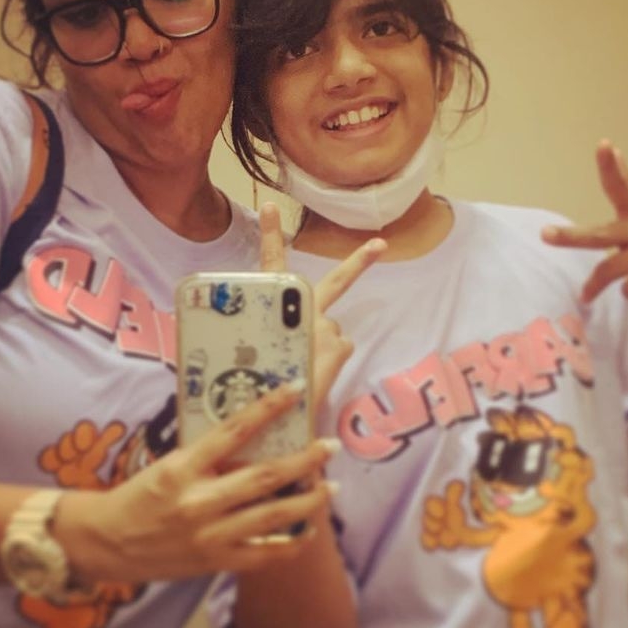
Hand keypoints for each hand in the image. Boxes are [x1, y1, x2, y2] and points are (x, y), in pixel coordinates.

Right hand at [62, 383, 340, 582]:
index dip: (269, 408)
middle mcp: (198, 502)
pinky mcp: (215, 562)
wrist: (105, 543)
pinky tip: (308, 530)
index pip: (233, 430)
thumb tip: (253, 435)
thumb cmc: (139, 497)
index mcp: (182, 468)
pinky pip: (264, 555)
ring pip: (272, 517)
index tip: (296, 389)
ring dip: (308, 501)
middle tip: (331, 446)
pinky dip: (291, 544)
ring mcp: (209, 536)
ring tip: (330, 487)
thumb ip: (207, 456)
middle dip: (305, 460)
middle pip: (264, 477)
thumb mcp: (167, 466)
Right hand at [259, 202, 384, 408]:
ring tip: (305, 370)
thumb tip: (272, 337)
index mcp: (271, 309)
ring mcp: (325, 329)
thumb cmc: (253, 393)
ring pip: (331, 328)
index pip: (270, 267)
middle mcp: (303, 313)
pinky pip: (340, 347)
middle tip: (380, 244)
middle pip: (335, 283)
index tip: (271, 206)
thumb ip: (259, 338)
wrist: (273, 421)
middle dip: (359, 263)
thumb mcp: (247, 359)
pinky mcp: (340, 348)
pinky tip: (316, 377)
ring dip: (323, 343)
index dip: (270, 235)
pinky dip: (331, 359)